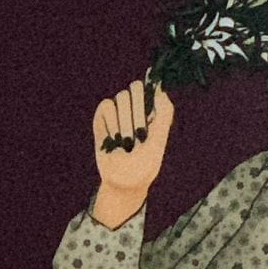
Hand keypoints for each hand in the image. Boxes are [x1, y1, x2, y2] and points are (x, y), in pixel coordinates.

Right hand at [92, 81, 174, 227]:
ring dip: (125, 121)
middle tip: (140, 132)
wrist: (122, 182)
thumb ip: (164, 117)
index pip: (153, 86)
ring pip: (122, 97)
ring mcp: (120, 110)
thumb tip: (162, 92)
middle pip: (137, 87)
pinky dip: (110, 122)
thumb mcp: (158, 143)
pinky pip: (107, 105)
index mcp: (154, 110)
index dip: (152, 90)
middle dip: (139, 108)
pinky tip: (113, 138)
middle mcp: (136, 106)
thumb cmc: (145, 164)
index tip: (153, 110)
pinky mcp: (103, 115)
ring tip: (126, 142)